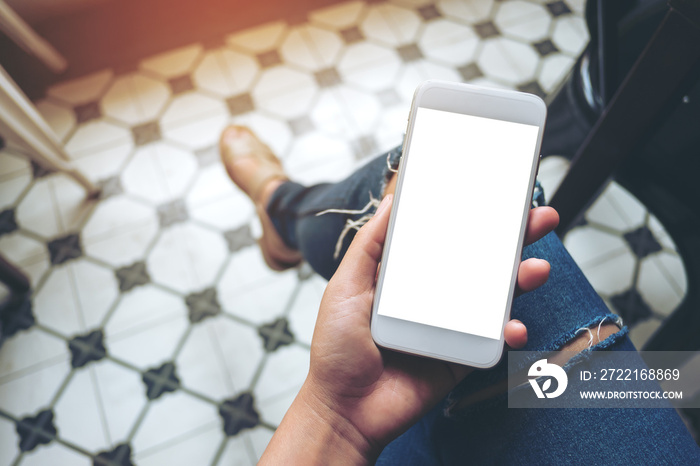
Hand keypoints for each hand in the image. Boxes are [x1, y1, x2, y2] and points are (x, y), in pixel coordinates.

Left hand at [261, 197, 558, 463]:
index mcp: (408, 277)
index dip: (473, 219)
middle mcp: (433, 297)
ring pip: (495, 298)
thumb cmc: (337, 349)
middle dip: (513, 240)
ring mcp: (451, 327)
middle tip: (538, 218)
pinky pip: (493, 340)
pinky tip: (513, 326)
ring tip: (536, 268)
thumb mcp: (346, 286)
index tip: (497, 197)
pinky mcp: (462, 357)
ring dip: (522, 280)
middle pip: (480, 262)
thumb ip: (369, 245)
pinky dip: (510, 332)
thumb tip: (391, 202)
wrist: (344, 409)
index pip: (447, 240)